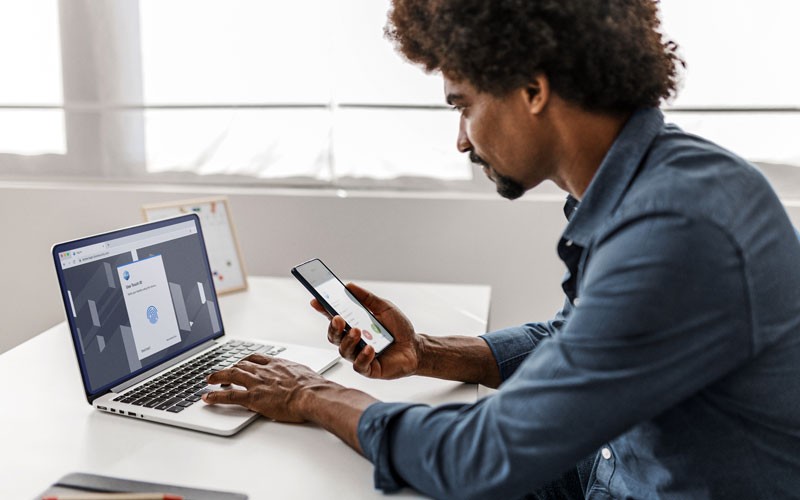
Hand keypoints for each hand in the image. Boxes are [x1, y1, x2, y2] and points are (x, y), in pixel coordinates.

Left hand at [201, 353, 329, 421]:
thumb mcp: (304, 374)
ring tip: (209, 380)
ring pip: (230, 375)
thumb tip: (298, 379)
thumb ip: (295, 374)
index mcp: (277, 364)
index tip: (241, 363)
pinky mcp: (252, 398)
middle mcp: (264, 370)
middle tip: (221, 373)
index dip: (246, 361)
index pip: (256, 358)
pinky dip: (216, 396)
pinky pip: (229, 395)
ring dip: (217, 377)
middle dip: (229, 368)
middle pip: (240, 365)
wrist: (312, 395)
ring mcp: (257, 383)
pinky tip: (207, 397)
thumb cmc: (313, 387)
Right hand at [311, 282, 419, 379]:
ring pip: (344, 351)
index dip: (323, 310)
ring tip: (356, 331)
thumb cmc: (399, 329)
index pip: (334, 317)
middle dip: (333, 327)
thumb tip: (349, 286)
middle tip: (338, 318)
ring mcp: (359, 355)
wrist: (416, 347)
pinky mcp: (368, 369)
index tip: (316, 301)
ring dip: (348, 340)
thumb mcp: (384, 308)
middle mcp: (353, 341)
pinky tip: (370, 349)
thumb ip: (367, 298)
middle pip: (334, 336)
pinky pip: (359, 365)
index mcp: (354, 325)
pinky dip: (363, 356)